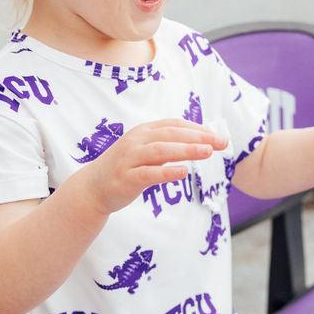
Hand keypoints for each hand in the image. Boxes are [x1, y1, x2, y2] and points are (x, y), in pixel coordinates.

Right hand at [79, 118, 227, 214]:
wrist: (92, 188)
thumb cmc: (125, 169)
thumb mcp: (145, 152)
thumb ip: (167, 146)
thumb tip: (198, 143)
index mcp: (143, 131)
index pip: (174, 124)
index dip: (197, 128)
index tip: (217, 135)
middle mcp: (136, 141)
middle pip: (171, 134)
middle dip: (198, 137)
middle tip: (221, 142)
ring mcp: (129, 159)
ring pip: (161, 150)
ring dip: (186, 150)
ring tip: (208, 152)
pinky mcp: (126, 178)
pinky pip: (148, 173)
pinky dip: (166, 172)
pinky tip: (183, 172)